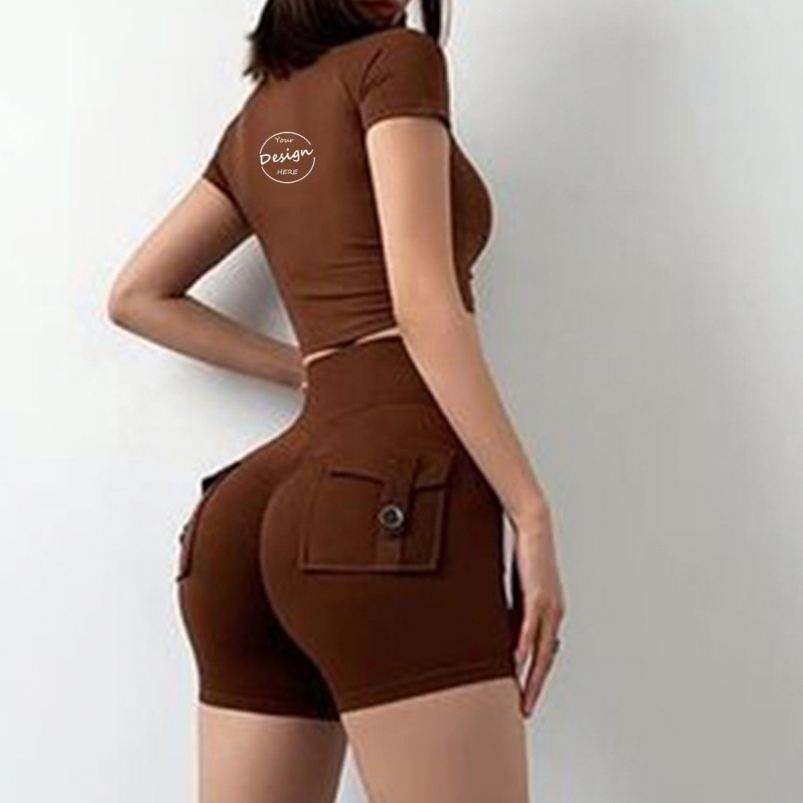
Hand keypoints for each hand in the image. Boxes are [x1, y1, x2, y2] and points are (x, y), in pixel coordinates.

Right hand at [512, 503, 564, 716]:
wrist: (535, 526)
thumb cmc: (526, 554)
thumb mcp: (519, 588)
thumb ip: (515, 609)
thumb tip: (503, 628)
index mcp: (552, 613)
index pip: (546, 653)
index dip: (537, 677)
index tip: (526, 697)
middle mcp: (555, 613)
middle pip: (546, 658)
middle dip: (536, 686)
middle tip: (524, 709)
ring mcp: (549, 605)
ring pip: (542, 648)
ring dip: (532, 675)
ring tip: (521, 695)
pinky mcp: (539, 594)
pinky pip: (531, 626)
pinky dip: (525, 645)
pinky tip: (517, 661)